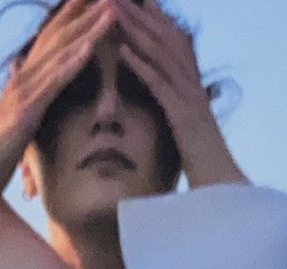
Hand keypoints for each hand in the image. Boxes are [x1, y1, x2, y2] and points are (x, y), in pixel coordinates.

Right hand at [0, 0, 116, 230]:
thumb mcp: (13, 116)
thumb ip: (21, 91)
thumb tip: (19, 68)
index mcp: (23, 79)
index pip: (51, 36)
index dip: (73, 12)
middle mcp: (22, 79)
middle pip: (58, 36)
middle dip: (86, 10)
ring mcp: (22, 95)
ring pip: (60, 55)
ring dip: (88, 30)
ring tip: (113, 8)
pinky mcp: (24, 114)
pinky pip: (52, 85)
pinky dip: (71, 64)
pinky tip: (89, 48)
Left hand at [115, 0, 246, 186]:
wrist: (219, 186)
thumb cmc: (198, 162)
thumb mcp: (181, 127)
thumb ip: (172, 106)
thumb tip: (160, 96)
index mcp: (189, 84)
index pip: (170, 42)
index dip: (153, 18)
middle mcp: (191, 83)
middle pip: (165, 38)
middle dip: (142, 13)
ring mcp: (188, 96)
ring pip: (161, 54)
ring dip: (137, 29)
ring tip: (113, 9)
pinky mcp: (182, 114)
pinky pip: (159, 84)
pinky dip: (140, 65)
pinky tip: (122, 51)